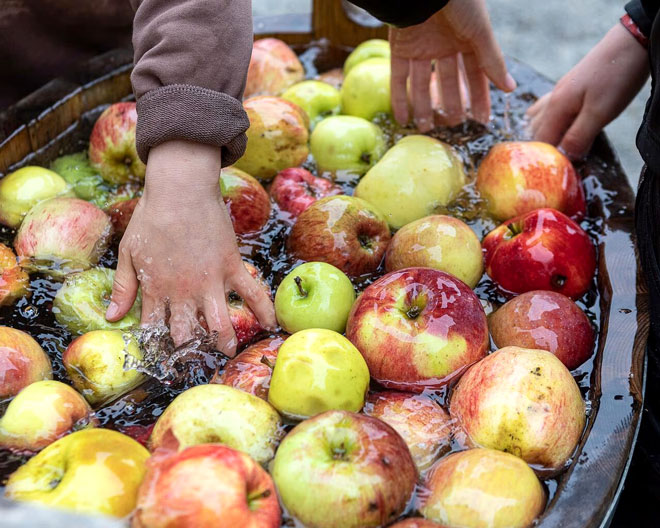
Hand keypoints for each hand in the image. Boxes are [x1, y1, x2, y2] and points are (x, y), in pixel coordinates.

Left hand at [105, 140, 275, 355]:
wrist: (181, 190)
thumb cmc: (151, 218)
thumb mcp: (128, 253)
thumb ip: (122, 287)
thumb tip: (111, 318)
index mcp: (157, 289)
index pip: (155, 328)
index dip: (157, 344)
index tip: (162, 352)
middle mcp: (184, 292)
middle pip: (187, 332)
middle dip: (189, 349)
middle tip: (195, 356)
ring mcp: (211, 281)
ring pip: (220, 322)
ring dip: (223, 341)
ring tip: (227, 352)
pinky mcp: (232, 267)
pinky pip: (252, 293)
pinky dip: (263, 309)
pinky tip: (270, 324)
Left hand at [389, 0, 515, 130]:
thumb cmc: (459, 1)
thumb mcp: (480, 32)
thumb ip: (492, 61)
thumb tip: (510, 89)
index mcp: (467, 39)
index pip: (475, 75)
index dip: (479, 97)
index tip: (482, 120)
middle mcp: (444, 45)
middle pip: (448, 82)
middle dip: (451, 105)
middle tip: (454, 127)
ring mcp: (421, 47)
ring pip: (422, 83)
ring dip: (424, 107)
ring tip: (427, 129)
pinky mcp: (399, 47)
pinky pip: (398, 77)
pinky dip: (399, 98)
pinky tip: (402, 119)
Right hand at [528, 23, 648, 159]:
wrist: (631, 42)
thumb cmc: (616, 77)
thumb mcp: (600, 113)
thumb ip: (579, 136)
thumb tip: (564, 159)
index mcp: (555, 108)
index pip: (541, 142)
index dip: (547, 159)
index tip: (558, 172)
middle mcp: (552, 100)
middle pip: (537, 131)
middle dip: (543, 149)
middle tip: (555, 166)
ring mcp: (560, 91)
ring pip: (540, 119)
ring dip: (544, 135)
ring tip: (550, 150)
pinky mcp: (571, 87)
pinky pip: (549, 108)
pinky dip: (548, 120)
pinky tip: (554, 123)